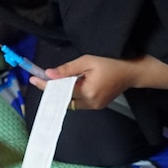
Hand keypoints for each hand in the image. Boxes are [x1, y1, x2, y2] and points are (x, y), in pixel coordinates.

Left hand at [29, 54, 167, 109]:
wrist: (133, 72)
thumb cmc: (112, 63)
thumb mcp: (88, 61)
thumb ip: (68, 69)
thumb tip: (49, 74)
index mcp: (87, 92)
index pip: (61, 91)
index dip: (46, 85)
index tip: (33, 79)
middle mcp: (90, 103)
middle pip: (64, 99)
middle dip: (51, 90)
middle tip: (40, 79)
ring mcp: (95, 106)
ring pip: (70, 102)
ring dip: (61, 93)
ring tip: (51, 81)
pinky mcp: (98, 105)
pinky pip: (79, 102)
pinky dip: (70, 94)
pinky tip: (67, 85)